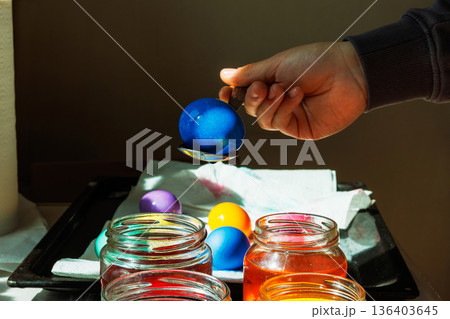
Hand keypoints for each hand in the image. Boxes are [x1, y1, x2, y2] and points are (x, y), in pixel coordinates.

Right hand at [219, 42, 367, 139]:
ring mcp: (288, 116)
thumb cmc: (317, 62)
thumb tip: (225, 75)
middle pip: (251, 109)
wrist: (347, 72)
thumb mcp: (278, 64)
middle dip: (253, 98)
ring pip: (264, 119)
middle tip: (263, 86)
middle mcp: (277, 101)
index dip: (232, 96)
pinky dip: (284, 110)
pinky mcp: (300, 128)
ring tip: (285, 89)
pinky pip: (280, 124)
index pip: (244, 94)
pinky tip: (296, 96)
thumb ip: (251, 73)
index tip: (225, 94)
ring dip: (271, 104)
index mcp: (270, 82)